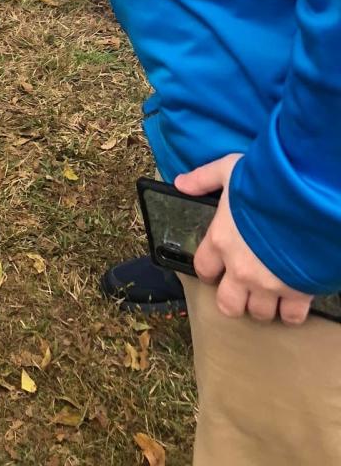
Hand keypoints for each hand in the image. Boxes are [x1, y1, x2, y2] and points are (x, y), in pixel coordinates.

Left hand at [176, 153, 312, 324]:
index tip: (217, 268)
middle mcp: (240, 269)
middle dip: (234, 299)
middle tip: (243, 288)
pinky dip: (291, 312)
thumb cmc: (265, 183)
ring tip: (269, 292)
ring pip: (259, 313)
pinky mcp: (297, 292)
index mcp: (220, 241)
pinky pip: (291, 317)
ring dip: (263, 305)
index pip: (203, 269)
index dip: (209, 271)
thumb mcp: (228, 170)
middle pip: (228, 304)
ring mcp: (268, 284)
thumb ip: (203, 178)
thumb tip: (180, 184)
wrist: (307, 198)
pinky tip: (292, 300)